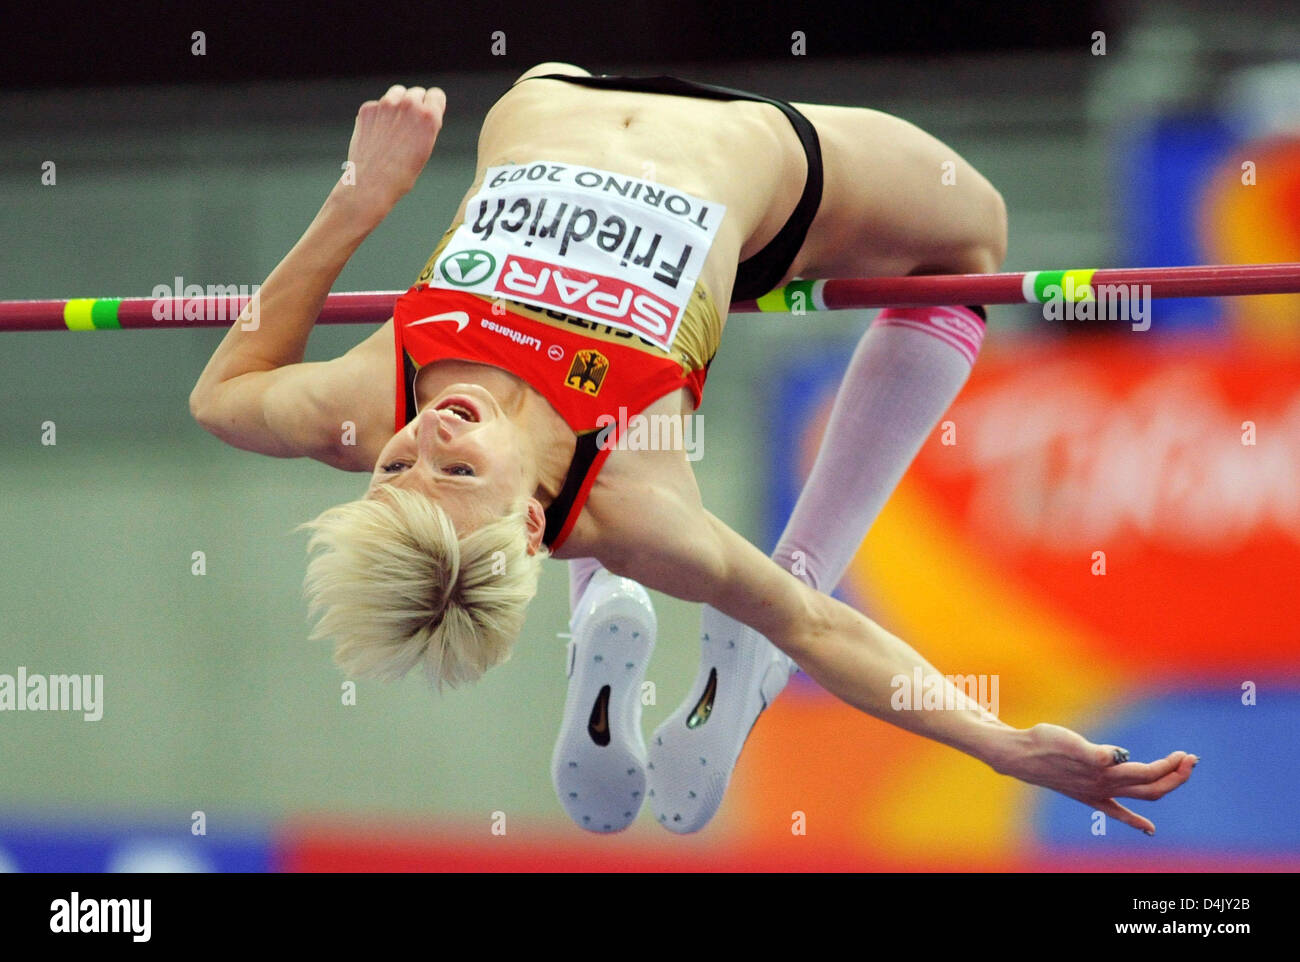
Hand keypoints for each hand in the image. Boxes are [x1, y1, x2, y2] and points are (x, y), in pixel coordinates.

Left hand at [340, 84, 445, 217]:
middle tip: (410, 126)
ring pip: (397, 93)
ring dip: (398, 105)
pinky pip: (378, 104)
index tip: (429, 113)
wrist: (372, 184)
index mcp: (428, 116)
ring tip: (394, 128)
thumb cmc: (401, 174)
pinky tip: (378, 134)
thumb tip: (424, 112)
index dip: (433, 105)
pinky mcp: (368, 109)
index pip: (437, 94)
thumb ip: (427, 125)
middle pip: (416, 92)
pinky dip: (379, 115)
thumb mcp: (426, 149)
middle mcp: (408, 105)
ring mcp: (386, 104)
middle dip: (415, 105)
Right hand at [992, 722, 1197, 833]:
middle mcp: (1105, 787)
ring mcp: (1098, 794)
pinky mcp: (1088, 795)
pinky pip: (1117, 812)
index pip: (1147, 773)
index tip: (1184, 754)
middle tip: (1192, 759)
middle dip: (1175, 775)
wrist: (1020, 756)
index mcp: (1103, 773)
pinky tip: (1149, 829)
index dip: (1169, 765)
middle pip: (1151, 788)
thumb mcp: (1068, 741)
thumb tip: (1116, 757)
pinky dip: (1136, 821)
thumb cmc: (1043, 743)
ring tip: (1180, 773)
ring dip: (1164, 787)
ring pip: (1140, 797)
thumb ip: (1094, 753)